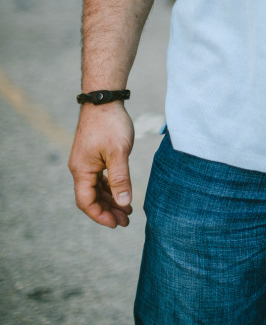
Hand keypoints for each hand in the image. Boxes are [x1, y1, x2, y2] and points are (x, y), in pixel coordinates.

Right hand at [68, 101, 134, 227]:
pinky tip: (122, 193)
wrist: (104, 100)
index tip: (116, 224)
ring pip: (96, 189)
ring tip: (127, 211)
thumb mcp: (119, 153)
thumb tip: (123, 202)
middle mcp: (80, 168)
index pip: (86, 202)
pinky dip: (110, 188)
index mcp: (82, 170)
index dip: (100, 215)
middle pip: (91, 198)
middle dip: (108, 211)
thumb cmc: (111, 124)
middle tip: (126, 221)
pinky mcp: (93, 156)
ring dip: (110, 200)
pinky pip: (99, 178)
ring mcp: (86, 162)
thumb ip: (120, 179)